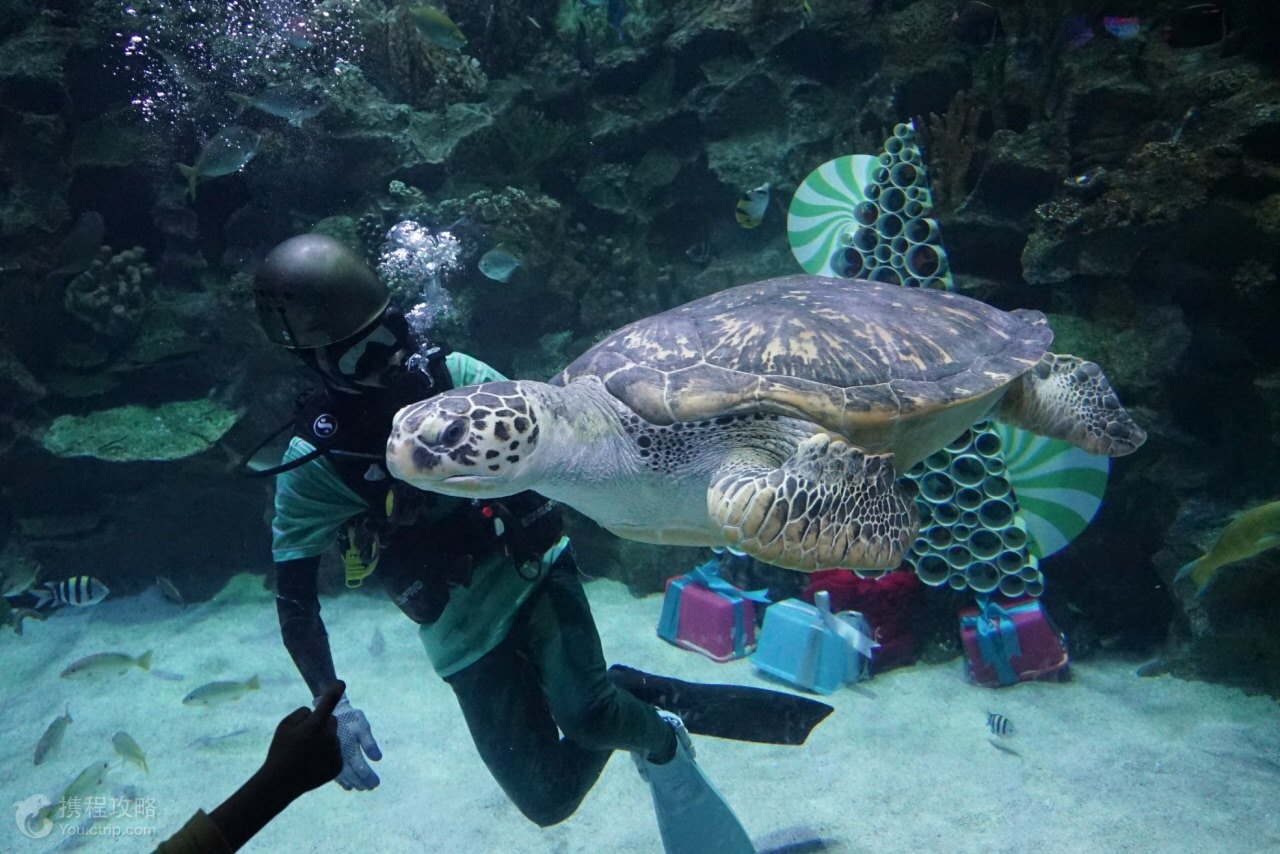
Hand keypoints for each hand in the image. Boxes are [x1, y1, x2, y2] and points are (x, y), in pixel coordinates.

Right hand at [258, 680, 344, 800]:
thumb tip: (315, 712)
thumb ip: (302, 714)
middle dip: (322, 725)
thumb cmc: (280, 751)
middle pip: (331, 721)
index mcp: (315, 725)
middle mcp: (329, 738)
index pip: (329, 703)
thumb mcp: (284, 726)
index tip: (341, 683)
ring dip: (324, 741)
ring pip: (333, 738)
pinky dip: (327, 755)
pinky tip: (313, 764)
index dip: (335, 691)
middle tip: (305, 738)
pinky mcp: (338, 765)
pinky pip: (336, 752)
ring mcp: (335, 753)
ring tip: (307, 754)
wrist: (281, 783)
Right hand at [332, 693, 381, 789]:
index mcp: (349, 748)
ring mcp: (331, 758)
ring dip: (353, 783)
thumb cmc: (350, 718)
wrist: (329, 713)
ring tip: (361, 788)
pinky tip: (347, 785)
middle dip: (362, 782)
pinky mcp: (325, 758)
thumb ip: (369, 743)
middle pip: (352, 775)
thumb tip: (378, 759)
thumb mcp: (362, 726)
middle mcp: (339, 756)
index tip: (376, 784)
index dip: (369, 777)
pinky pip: (333, 773)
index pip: (361, 768)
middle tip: (370, 787)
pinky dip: (341, 781)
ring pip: (343, 777)